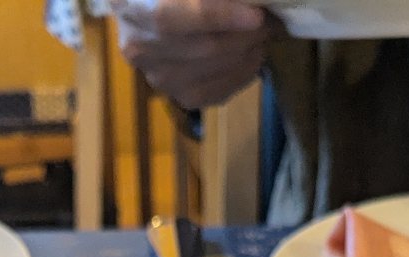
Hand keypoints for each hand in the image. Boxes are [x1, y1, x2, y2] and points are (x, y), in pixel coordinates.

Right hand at [115, 0, 269, 109]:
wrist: (148, 6)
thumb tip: (249, 1)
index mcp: (136, 7)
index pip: (173, 18)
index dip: (219, 17)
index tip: (256, 16)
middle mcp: (140, 48)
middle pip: (202, 48)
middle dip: (245, 35)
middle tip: (272, 21)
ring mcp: (158, 77)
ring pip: (212, 72)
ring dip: (248, 54)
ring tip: (265, 35)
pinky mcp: (176, 96)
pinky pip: (215, 94)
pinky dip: (242, 76)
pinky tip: (253, 58)